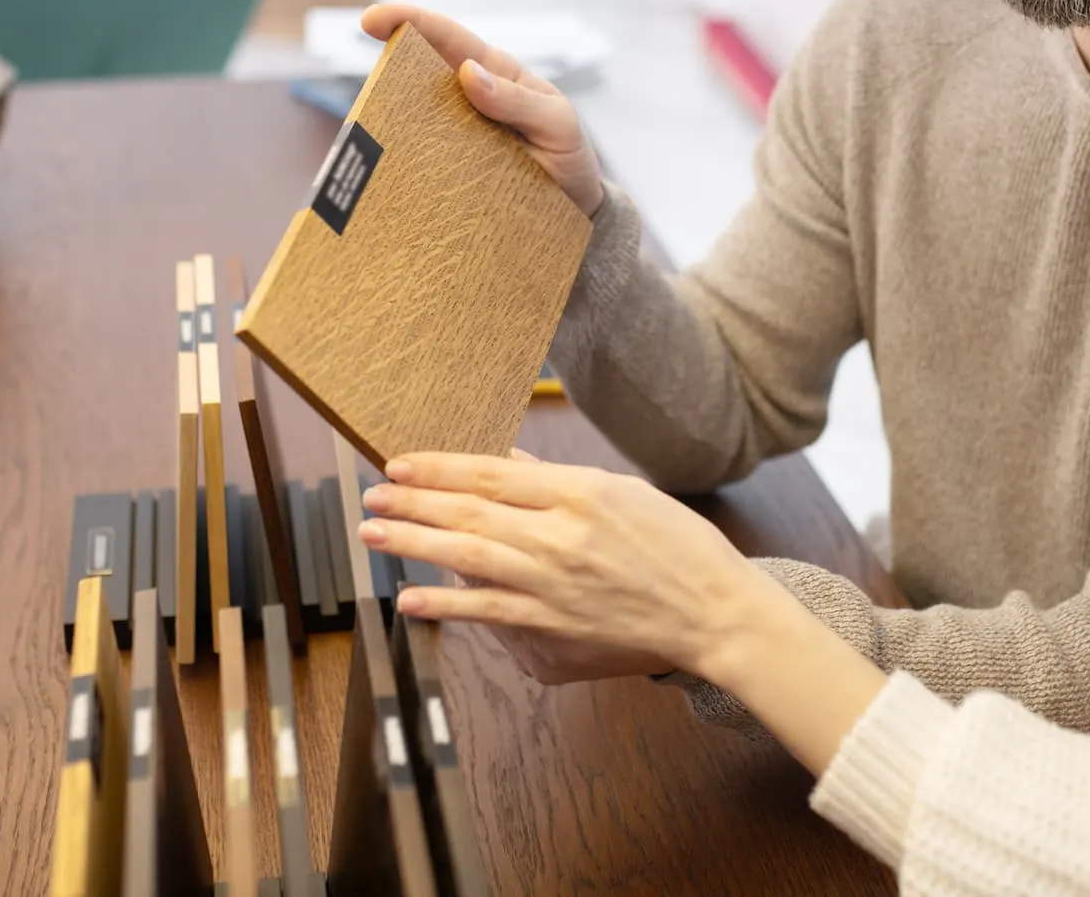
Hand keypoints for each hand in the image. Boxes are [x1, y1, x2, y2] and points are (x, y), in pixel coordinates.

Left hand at [358, 451, 762, 678]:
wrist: (716, 613)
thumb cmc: (679, 548)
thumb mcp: (625, 492)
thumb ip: (559, 479)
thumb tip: (509, 462)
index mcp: (580, 491)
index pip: (492, 473)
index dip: (440, 467)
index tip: (400, 463)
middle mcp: (561, 533)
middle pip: (471, 511)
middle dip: (414, 501)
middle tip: (372, 493)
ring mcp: (555, 583)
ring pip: (470, 556)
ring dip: (414, 542)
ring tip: (373, 532)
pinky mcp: (555, 626)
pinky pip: (489, 613)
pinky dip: (446, 603)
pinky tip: (409, 596)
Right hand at [359, 4, 604, 216]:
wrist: (576, 211)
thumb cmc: (569, 157)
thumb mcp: (558, 125)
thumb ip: (519, 101)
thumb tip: (466, 71)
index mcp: (493, 74)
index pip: (447, 38)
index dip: (409, 20)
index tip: (372, 20)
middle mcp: (466, 100)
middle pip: (416, 76)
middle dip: (386, 72)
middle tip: (369, 88)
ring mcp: (452, 136)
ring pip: (410, 119)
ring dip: (389, 122)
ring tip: (371, 133)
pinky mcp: (447, 171)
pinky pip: (419, 161)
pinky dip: (402, 162)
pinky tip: (388, 172)